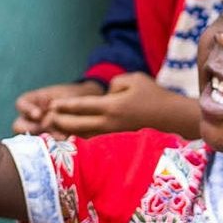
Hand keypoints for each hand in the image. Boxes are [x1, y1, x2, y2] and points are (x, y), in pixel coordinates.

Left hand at [19, 73, 196, 138]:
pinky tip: (73, 141)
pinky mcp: (119, 143)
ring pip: (84, 137)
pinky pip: (96, 144)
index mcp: (112, 106)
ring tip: (54, 132)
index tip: (52, 105)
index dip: (65, 106)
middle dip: (60, 121)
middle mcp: (110, 124)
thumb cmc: (154, 95)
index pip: (82, 106)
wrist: (174, 119)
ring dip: (68, 134)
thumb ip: (113, 84)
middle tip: (48, 118)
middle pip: (77, 125)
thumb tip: (103, 95)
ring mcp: (114, 136)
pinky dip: (82, 143)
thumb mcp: (134, 79)